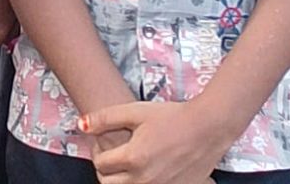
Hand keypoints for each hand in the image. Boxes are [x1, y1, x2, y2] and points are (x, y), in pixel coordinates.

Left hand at [79, 100, 238, 183]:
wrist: (208, 128)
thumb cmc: (173, 117)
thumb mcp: (136, 111)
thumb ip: (105, 118)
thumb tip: (81, 125)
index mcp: (133, 158)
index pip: (100, 164)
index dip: (97, 152)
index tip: (102, 144)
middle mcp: (144, 179)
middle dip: (105, 170)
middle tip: (111, 156)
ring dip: (121, 180)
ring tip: (128, 163)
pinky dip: (142, 182)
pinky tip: (148, 169)